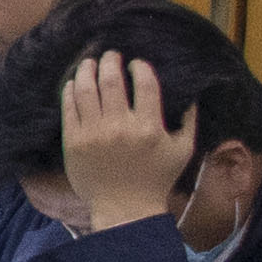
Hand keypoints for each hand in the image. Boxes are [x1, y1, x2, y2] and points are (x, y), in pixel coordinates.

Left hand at [57, 51, 201, 230]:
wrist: (124, 207)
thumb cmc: (156, 178)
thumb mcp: (183, 150)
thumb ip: (189, 121)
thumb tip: (191, 94)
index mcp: (149, 127)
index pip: (144, 83)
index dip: (139, 67)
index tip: (136, 63)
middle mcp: (120, 126)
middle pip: (111, 81)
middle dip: (110, 61)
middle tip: (110, 54)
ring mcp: (93, 133)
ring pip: (85, 90)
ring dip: (87, 70)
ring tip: (90, 62)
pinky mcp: (73, 141)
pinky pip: (69, 107)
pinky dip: (71, 90)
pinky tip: (75, 82)